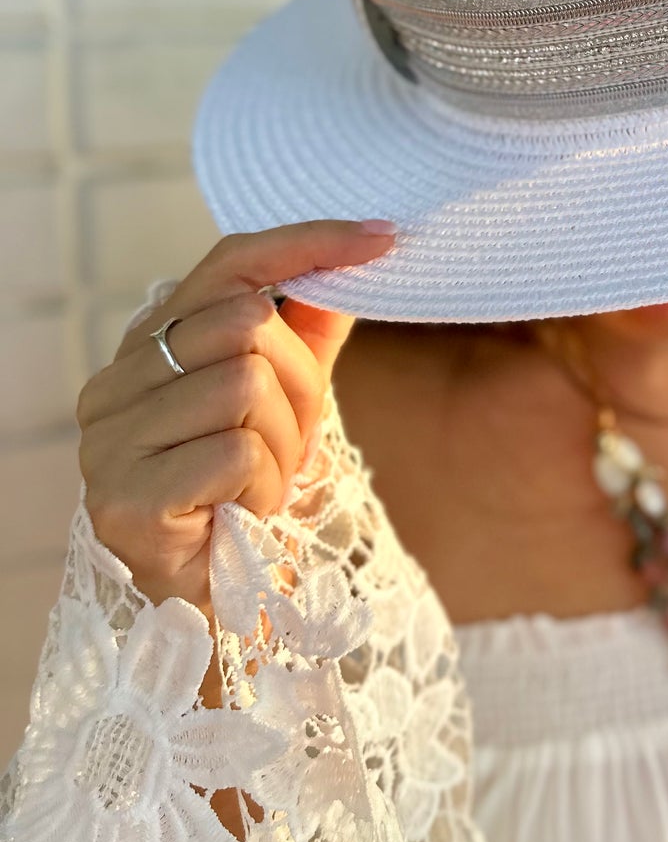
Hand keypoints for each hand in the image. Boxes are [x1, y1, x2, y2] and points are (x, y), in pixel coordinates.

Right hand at [76, 220, 396, 609]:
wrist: (223, 604)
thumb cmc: (246, 494)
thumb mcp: (289, 400)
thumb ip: (309, 331)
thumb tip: (353, 257)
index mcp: (147, 347)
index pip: (228, 263)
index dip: (308, 245)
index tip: (383, 238)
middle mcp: (113, 385)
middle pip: (246, 325)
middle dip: (299, 385)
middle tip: (289, 443)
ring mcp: (109, 443)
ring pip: (245, 385)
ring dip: (282, 444)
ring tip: (260, 484)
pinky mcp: (125, 499)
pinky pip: (236, 452)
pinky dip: (264, 486)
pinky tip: (244, 513)